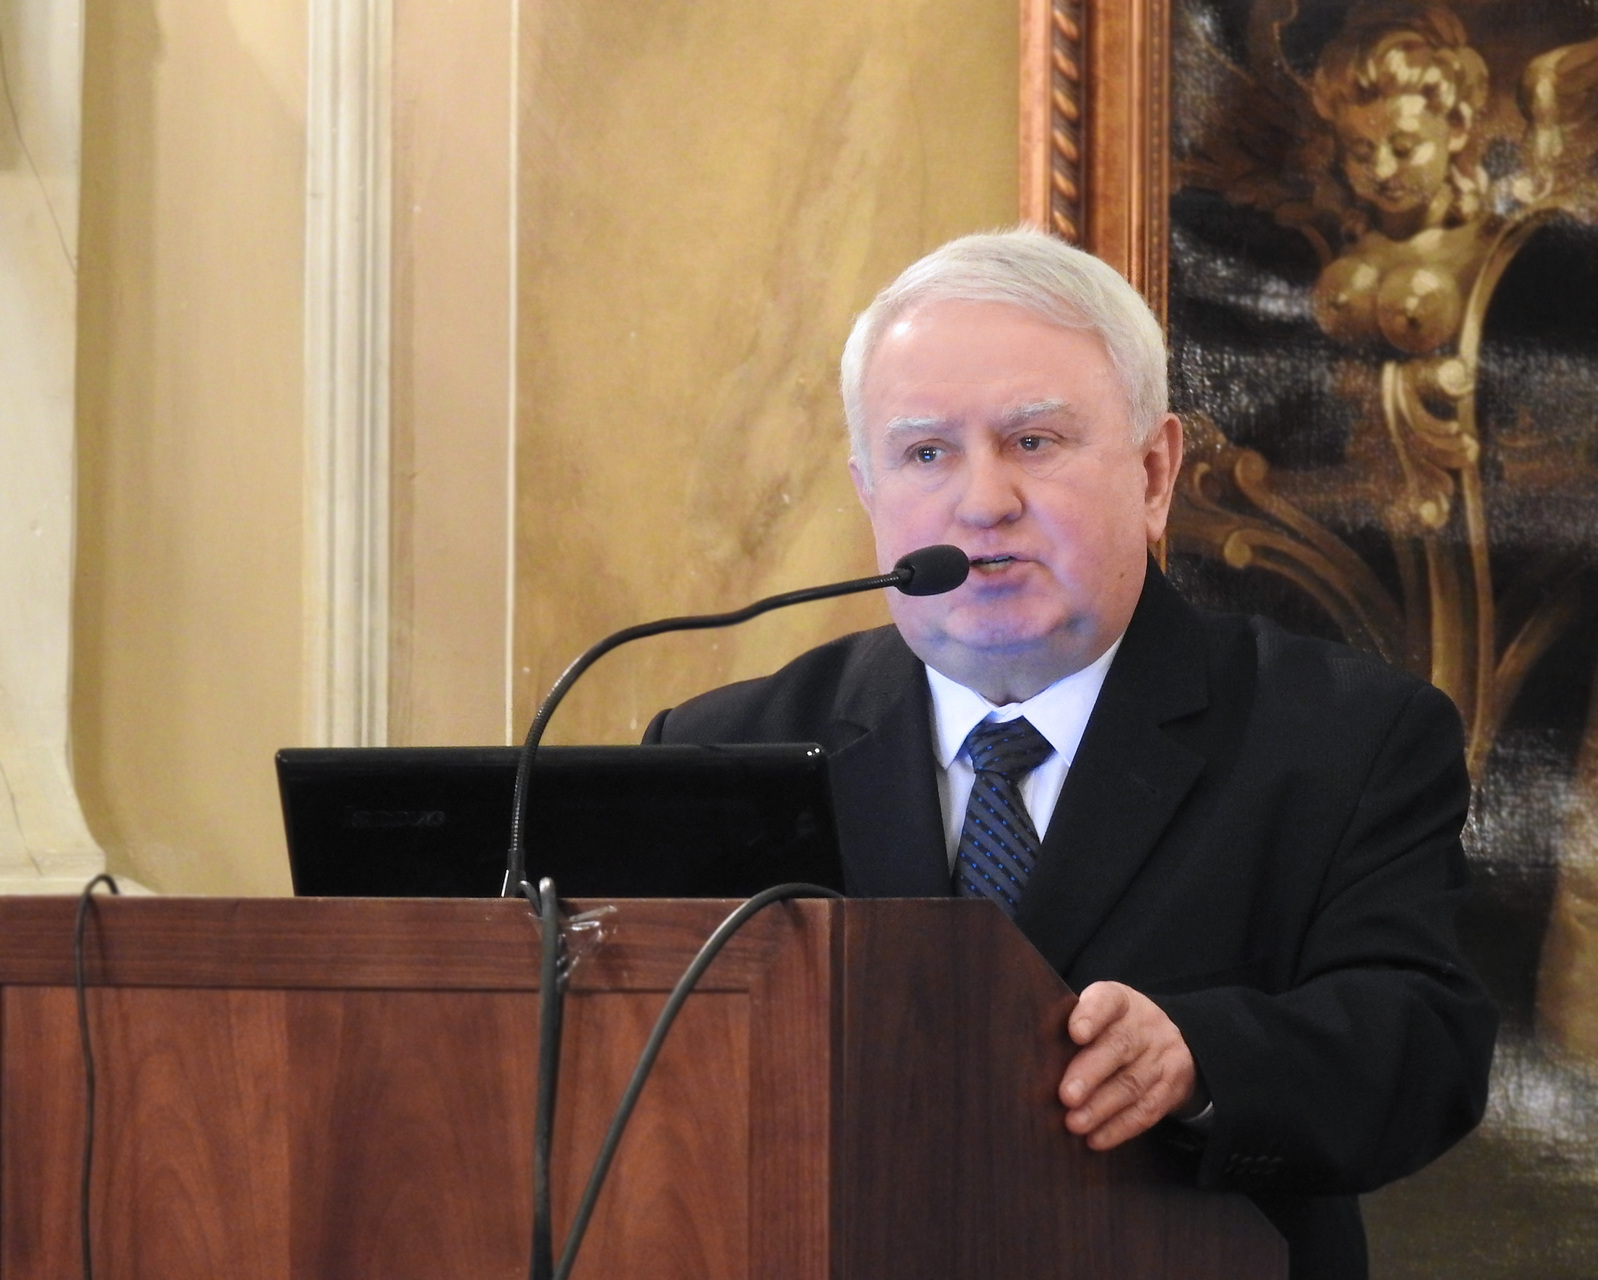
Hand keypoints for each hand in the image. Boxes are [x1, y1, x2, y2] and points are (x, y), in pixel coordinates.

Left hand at [1057, 981, 1196, 1150]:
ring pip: (1132, 1083)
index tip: (1075, 1033)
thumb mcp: (1100, 1015)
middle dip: (1090, 1073)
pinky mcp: (1172, 1086)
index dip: (1092, 1015)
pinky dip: (1119, 1127)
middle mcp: (1145, 1024)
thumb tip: (1036, 1063)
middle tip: (1066, 1096)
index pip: (1107, 1000)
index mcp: (1120, 1001)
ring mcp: (1162, 1055)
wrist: (1169, 1040)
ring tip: (1074, 1123)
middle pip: (1119, 1046)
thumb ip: (1073, 1029)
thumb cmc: (1113, 1028)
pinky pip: (1147, 1110)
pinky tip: (1096, 1139)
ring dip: (1101, 1107)